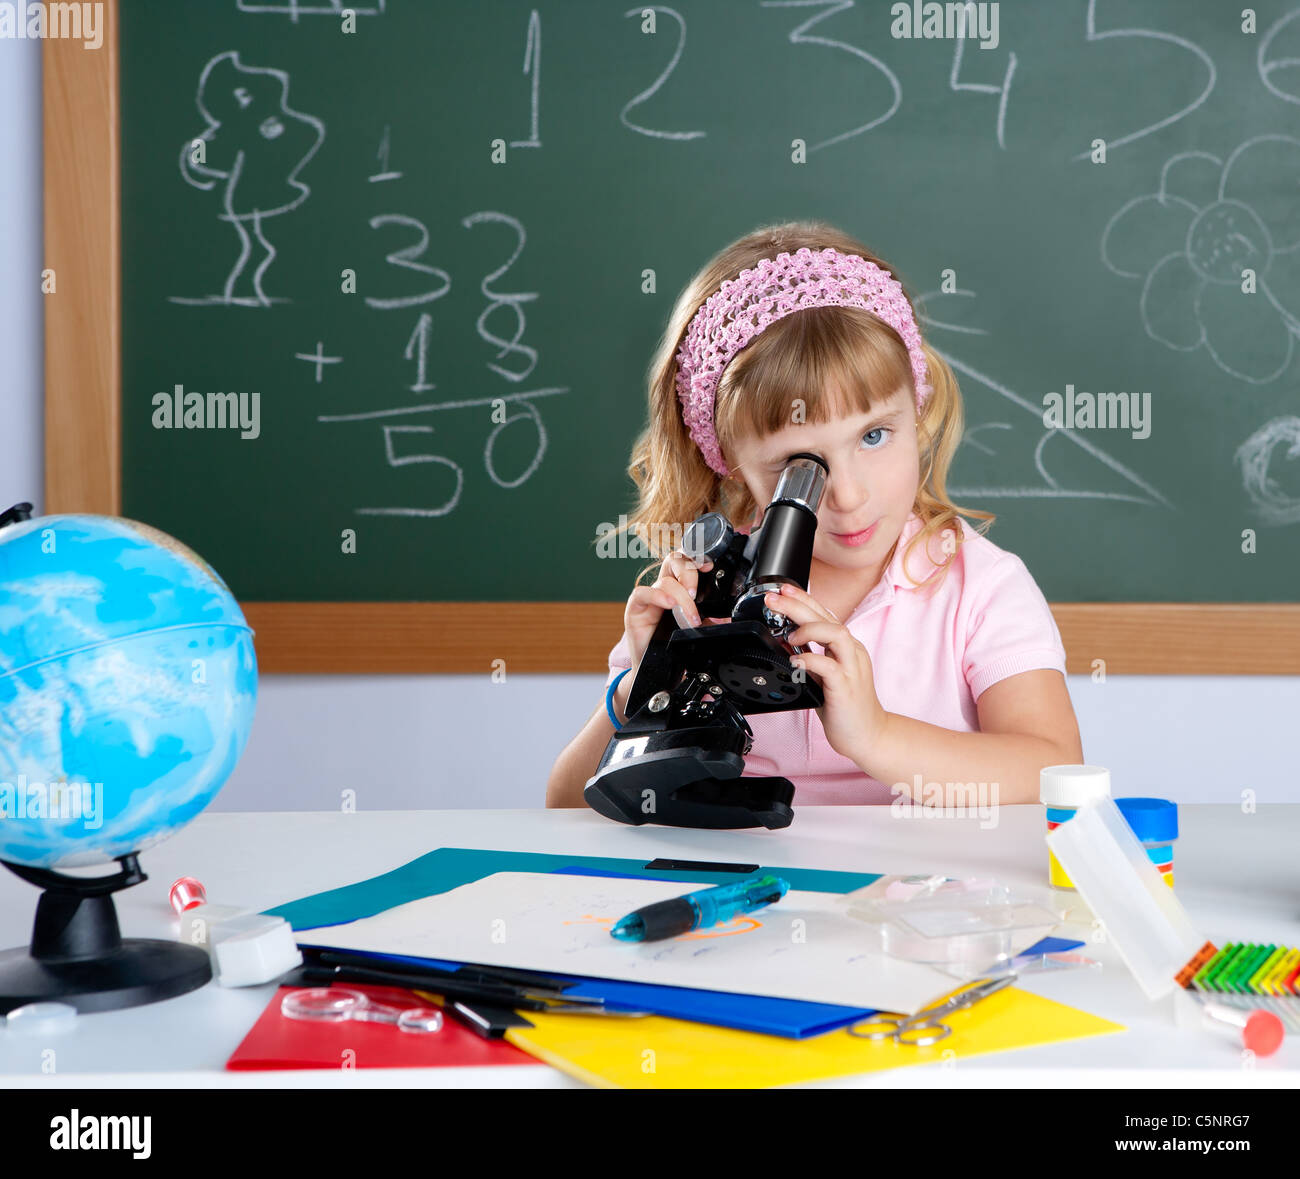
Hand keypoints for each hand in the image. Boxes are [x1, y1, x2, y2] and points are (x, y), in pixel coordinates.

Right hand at [620, 549, 714, 669]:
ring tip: (689, 617)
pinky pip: (642, 593)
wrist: (655, 669)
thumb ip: (710, 622)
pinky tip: (669, 604)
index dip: (696, 559)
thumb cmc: (672, 647)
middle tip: (697, 594)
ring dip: (681, 598)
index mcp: (679, 588)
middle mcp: (663, 588)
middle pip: (674, 561)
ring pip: (665, 581)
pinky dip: (657, 595)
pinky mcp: (635, 608)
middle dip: (689, 572)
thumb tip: (725, 617)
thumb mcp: (698, 632)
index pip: (686, 562)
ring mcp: (649, 597)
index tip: (709, 567)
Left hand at [764, 582, 888, 763]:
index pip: (824, 614)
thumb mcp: (824, 676)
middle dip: (797, 604)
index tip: (783, 590)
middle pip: (827, 617)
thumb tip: (785, 643)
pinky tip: (797, 662)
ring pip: (836, 634)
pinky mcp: (846, 687)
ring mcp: (851, 668)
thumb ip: (810, 658)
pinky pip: (830, 666)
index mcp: (846, 647)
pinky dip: (811, 660)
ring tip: (790, 637)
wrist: (869, 735)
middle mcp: (851, 652)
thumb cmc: (845, 706)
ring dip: (809, 629)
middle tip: (773, 598)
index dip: (804, 599)